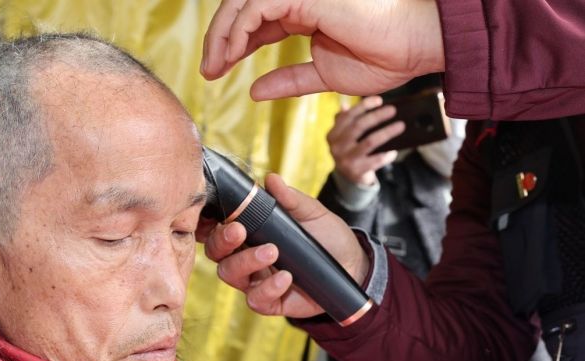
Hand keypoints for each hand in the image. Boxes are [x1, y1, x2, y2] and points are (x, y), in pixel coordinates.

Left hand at [201, 0, 443, 98]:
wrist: (412, 48)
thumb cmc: (382, 58)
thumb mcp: (322, 77)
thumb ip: (288, 81)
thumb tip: (255, 91)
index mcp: (303, 15)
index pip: (254, 23)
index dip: (232, 46)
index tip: (218, 72)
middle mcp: (298, 0)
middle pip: (242, 9)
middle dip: (219, 38)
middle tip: (208, 70)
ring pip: (243, 2)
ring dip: (222, 34)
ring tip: (214, 66)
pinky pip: (257, 6)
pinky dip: (239, 28)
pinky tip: (233, 53)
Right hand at [201, 173, 368, 317]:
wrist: (352, 265)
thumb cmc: (326, 236)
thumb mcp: (311, 213)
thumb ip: (290, 199)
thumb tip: (271, 180)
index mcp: (250, 232)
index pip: (218, 228)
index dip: (210, 224)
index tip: (220, 215)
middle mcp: (246, 256)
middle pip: (216, 253)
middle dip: (223, 242)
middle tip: (240, 231)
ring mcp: (256, 280)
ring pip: (230, 275)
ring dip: (246, 262)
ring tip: (272, 251)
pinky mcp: (270, 302)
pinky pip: (256, 300)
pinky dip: (267, 288)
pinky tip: (286, 277)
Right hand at [328, 96, 403, 185]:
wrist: (348, 177)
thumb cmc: (350, 149)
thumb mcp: (343, 136)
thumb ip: (343, 120)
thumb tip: (345, 105)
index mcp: (332, 135)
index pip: (348, 116)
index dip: (364, 106)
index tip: (380, 100)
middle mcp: (336, 147)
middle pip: (359, 126)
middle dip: (377, 116)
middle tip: (393, 110)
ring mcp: (346, 160)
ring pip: (370, 142)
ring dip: (387, 132)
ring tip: (400, 126)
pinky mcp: (357, 172)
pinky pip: (376, 160)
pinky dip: (386, 154)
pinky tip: (393, 150)